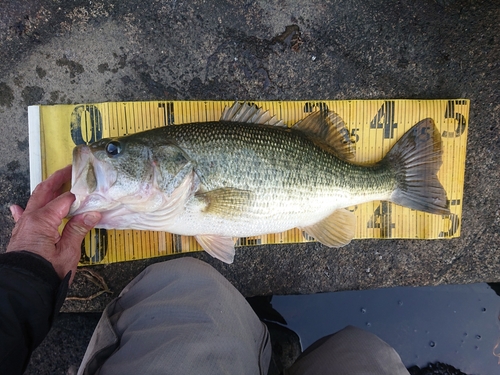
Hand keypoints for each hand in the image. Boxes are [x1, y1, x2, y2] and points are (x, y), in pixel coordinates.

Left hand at [7, 165, 100, 283]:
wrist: (24, 289)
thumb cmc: (47, 272)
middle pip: (44, 192)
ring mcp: (24, 226)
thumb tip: (92, 213)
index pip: (64, 199)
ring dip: (46, 190)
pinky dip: (23, 209)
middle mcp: (30, 218)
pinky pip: (22, 217)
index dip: (78, 193)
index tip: (90, 187)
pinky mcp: (21, 235)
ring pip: (34, 201)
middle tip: (71, 170)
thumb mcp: (68, 252)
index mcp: (43, 220)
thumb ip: (78, 230)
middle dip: (57, 179)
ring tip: (56, 182)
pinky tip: (17, 207)